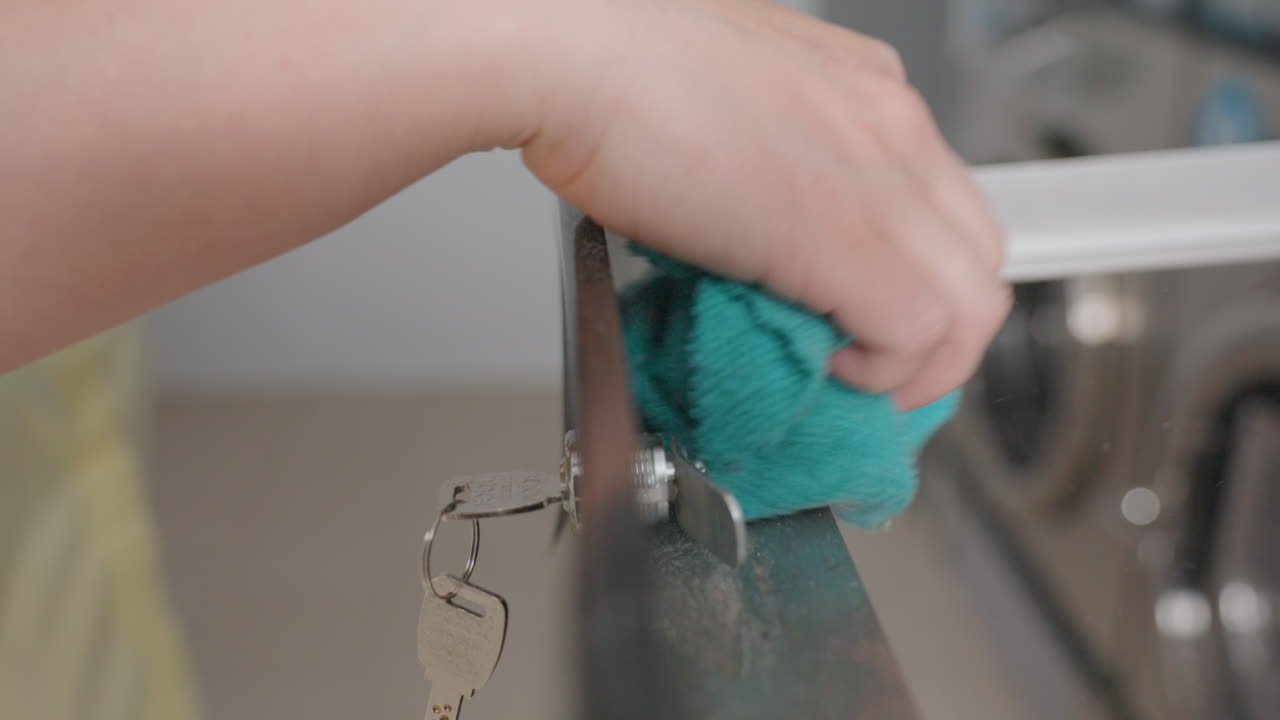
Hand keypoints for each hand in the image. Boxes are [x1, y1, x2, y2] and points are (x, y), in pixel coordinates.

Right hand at [517, 0, 1010, 408]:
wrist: (569, 49)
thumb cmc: (613, 66)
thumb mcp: (722, 105)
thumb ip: (764, 160)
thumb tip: (748, 217)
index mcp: (865, 91)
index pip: (945, 207)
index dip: (922, 280)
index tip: (877, 320)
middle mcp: (890, 126)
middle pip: (978, 259)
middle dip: (941, 335)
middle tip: (876, 367)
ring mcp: (876, 180)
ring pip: (970, 307)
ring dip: (920, 368)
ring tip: (855, 386)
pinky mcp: (842, 237)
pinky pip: (914, 335)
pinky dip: (882, 374)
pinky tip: (829, 370)